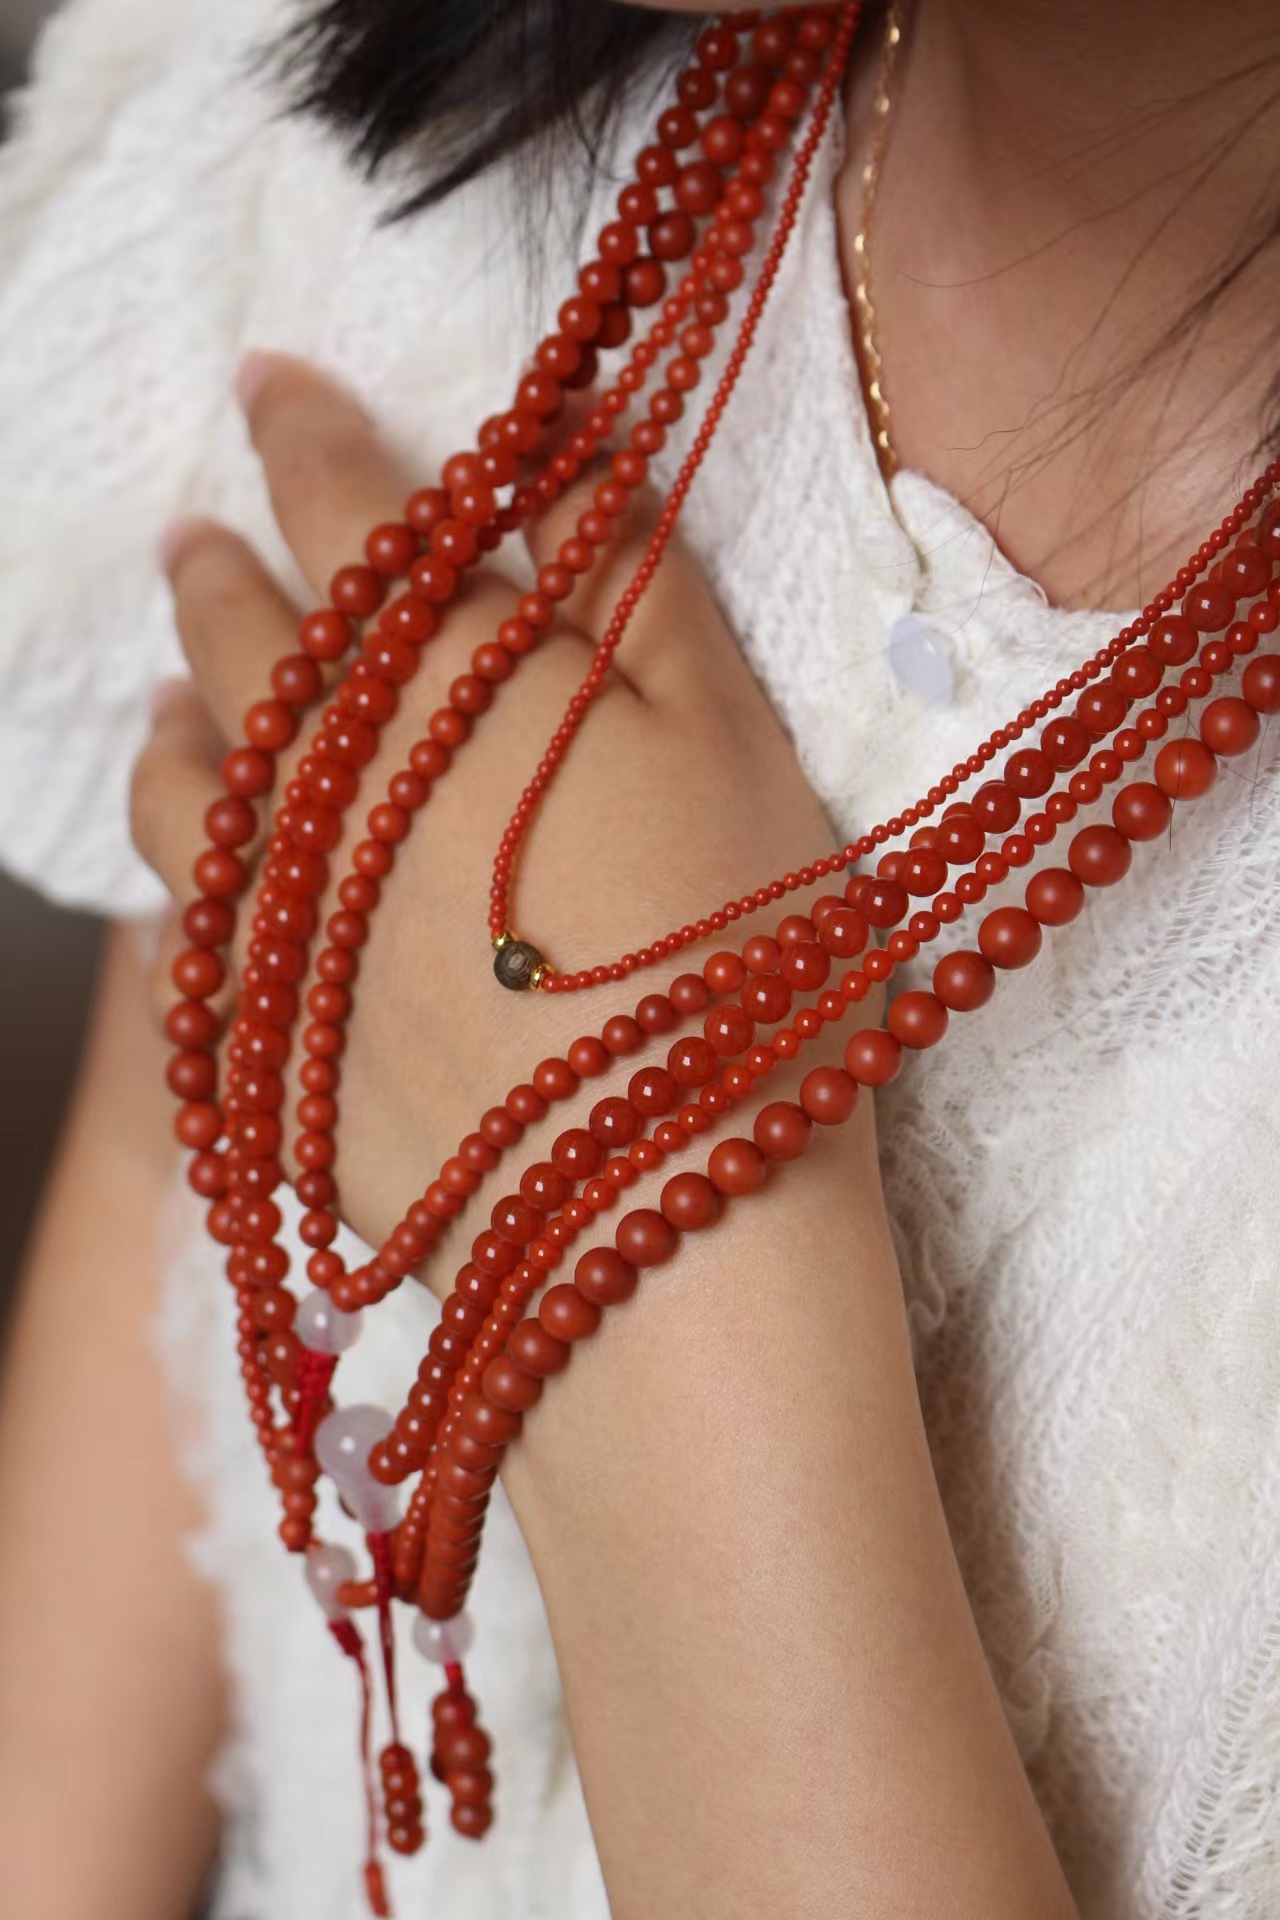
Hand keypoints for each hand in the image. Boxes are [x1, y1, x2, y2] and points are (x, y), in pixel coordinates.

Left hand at [130, 352, 882, 1295]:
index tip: (272, 382)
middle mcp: (325, 793)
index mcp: (439, 688)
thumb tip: (549, 447)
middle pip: (245, 646)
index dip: (310, 437)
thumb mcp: (728, 739)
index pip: (349, 518)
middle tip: (197, 531)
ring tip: (173, 698)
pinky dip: (180, 874)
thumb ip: (631, 580)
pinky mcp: (270, 1051)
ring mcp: (279, 927)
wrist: (657, 1234)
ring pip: (185, 791)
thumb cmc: (730, 969)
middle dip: (221, 571)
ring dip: (176, 722)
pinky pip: (184, 932)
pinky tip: (197, 868)